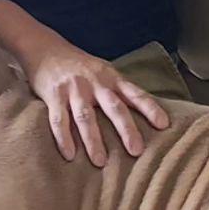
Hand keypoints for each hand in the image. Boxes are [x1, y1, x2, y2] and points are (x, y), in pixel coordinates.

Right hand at [24, 41, 170, 165]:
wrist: (45, 48)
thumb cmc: (80, 66)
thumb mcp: (104, 71)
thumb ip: (119, 90)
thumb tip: (143, 116)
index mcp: (111, 78)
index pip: (136, 94)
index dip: (150, 108)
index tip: (163, 125)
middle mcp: (95, 83)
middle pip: (114, 107)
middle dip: (126, 129)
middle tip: (136, 150)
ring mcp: (74, 89)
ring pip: (85, 116)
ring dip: (93, 140)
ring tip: (100, 162)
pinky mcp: (53, 95)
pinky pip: (59, 120)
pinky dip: (64, 138)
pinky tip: (69, 155)